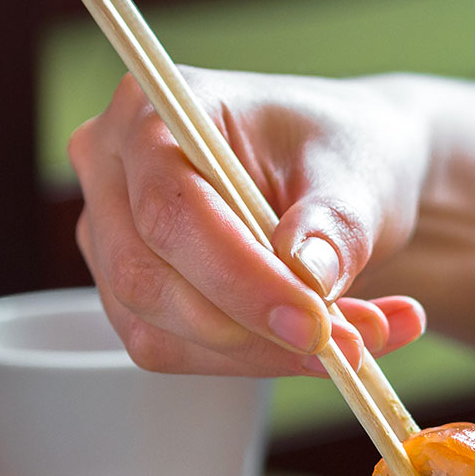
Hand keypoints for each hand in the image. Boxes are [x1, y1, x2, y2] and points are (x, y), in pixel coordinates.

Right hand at [68, 66, 429, 376]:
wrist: (346, 180)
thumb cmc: (341, 154)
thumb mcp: (358, 174)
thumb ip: (335, 224)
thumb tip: (308, 276)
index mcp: (153, 114)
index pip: (172, 212)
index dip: (240, 280)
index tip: (313, 324)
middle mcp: (114, 175)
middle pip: (150, 283)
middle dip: (254, 332)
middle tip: (347, 348)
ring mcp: (116, 243)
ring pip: (165, 336)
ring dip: (270, 355)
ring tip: (359, 340)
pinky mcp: (139, 299)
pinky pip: (187, 356)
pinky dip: (267, 361)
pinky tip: (330, 349)